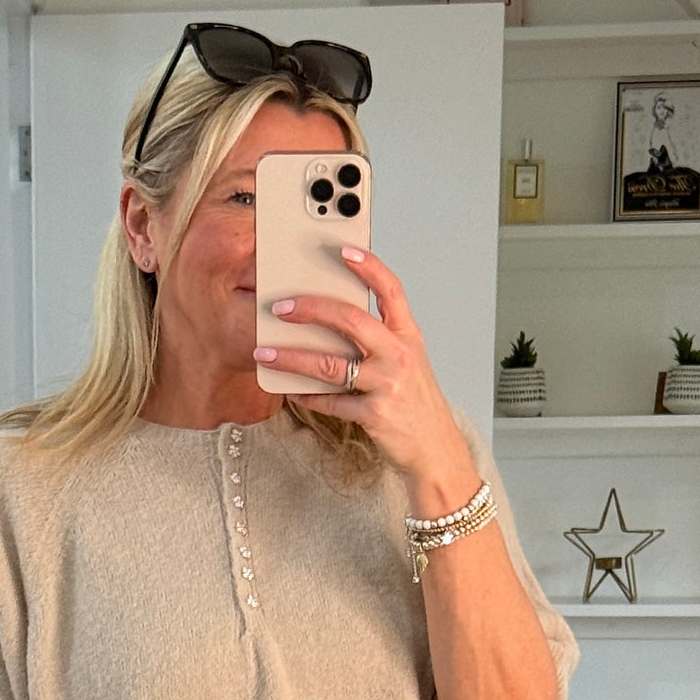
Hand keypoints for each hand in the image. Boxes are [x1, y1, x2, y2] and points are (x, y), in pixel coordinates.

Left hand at [253, 245, 477, 514]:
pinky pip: (331, 402)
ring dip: (292, 358)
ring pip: (330, 365)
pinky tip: (290, 391)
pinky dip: (307, 397)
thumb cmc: (415, 402)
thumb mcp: (406, 362)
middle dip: (310, 309)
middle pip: (350, 320)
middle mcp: (399, 356)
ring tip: (264, 353)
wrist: (435, 449)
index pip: (390, 290)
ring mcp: (387, 386)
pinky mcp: (375, 416)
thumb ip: (377, 339)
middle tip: (280, 308)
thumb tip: (328, 321)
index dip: (369, 267)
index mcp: (407, 336)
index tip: (343, 250)